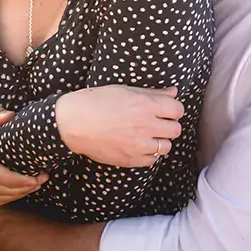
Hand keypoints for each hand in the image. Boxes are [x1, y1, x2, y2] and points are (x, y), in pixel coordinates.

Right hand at [54, 85, 184, 167]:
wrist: (73, 123)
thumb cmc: (96, 101)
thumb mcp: (125, 90)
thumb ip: (153, 93)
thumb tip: (174, 92)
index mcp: (146, 105)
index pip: (177, 109)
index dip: (173, 109)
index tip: (166, 110)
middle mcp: (146, 125)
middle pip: (175, 129)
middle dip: (169, 125)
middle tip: (157, 122)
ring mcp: (139, 145)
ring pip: (166, 147)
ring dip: (160, 141)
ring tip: (147, 135)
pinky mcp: (131, 159)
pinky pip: (152, 160)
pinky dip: (149, 154)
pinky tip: (139, 146)